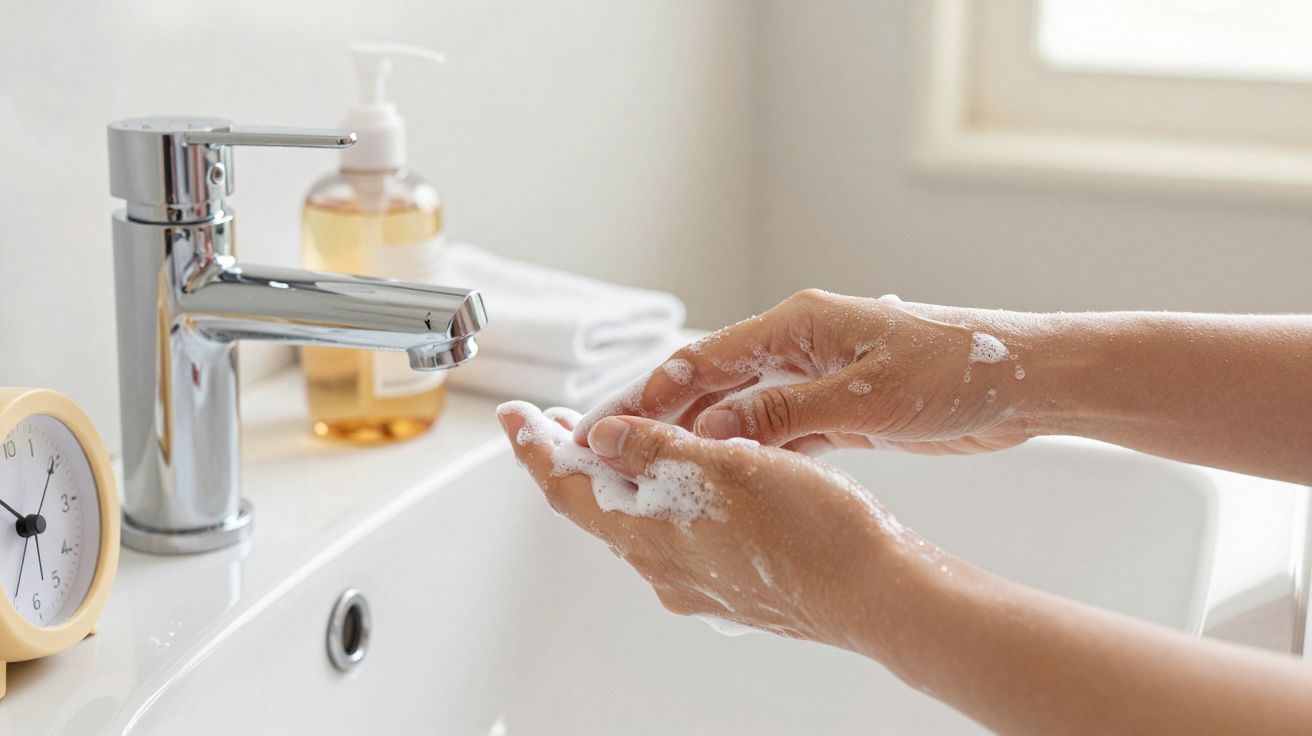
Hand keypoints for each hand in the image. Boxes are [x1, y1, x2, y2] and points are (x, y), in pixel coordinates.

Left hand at [497, 401, 928, 652]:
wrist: (874, 593)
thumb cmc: (811, 530)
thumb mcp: (725, 465)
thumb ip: (655, 449)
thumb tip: (599, 437)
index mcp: (649, 536)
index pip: (566, 490)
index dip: (535, 450)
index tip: (516, 419)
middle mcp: (661, 568)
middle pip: (599, 508)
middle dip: (579, 460)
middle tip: (564, 421)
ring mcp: (695, 582)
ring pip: (641, 523)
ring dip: (627, 480)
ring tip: (633, 438)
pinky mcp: (728, 587)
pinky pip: (680, 538)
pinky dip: (668, 502)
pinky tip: (698, 478)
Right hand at [574, 289, 1037, 455]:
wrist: (1029, 380)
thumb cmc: (957, 370)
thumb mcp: (864, 398)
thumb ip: (784, 413)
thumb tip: (711, 431)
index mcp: (800, 325)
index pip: (706, 359)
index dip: (653, 393)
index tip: (611, 424)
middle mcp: (802, 346)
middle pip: (717, 384)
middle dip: (669, 419)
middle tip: (620, 455)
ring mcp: (822, 377)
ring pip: (746, 411)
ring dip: (708, 440)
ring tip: (662, 473)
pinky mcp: (845, 409)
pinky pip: (784, 432)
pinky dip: (755, 454)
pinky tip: (728, 479)